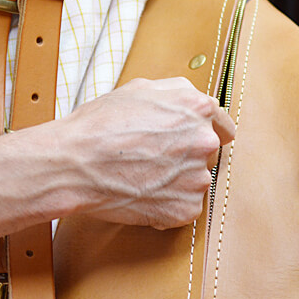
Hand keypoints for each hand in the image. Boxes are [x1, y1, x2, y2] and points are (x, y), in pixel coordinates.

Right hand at [60, 77, 235, 228]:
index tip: (190, 145)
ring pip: (193, 183)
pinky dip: (166, 207)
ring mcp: (197, 177)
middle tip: (151, 161)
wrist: (74, 163)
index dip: (204, 136)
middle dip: (185, 159)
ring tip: (140, 177)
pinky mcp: (186, 208)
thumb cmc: (99, 125)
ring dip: (174, 184)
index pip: (223, 129)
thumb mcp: (141, 90)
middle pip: (206, 156)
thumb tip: (195, 103)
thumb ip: (178, 95)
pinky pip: (184, 208)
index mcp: (198, 109)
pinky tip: (141, 196)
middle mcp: (204, 142)